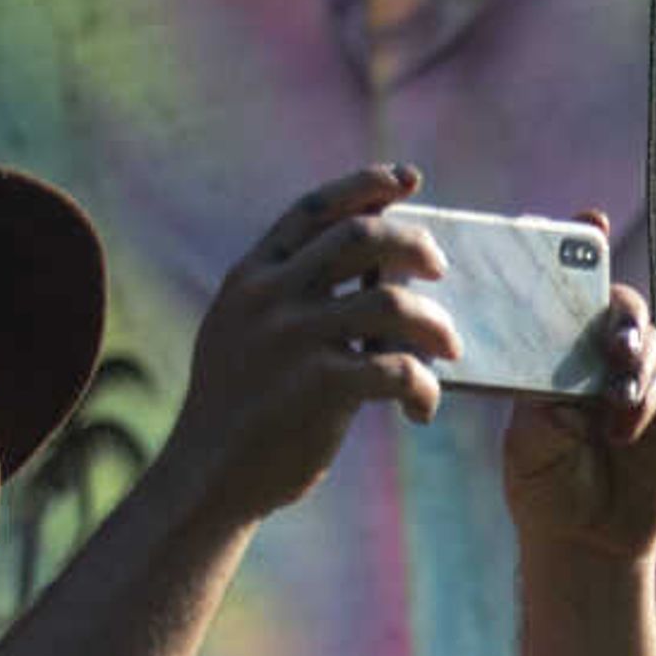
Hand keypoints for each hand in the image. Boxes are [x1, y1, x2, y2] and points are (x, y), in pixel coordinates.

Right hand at [154, 166, 465, 528]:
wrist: (206, 477)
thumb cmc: (239, 405)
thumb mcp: (242, 329)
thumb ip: (283, 290)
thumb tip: (360, 255)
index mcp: (251, 277)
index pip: (314, 207)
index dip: (365, 184)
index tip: (406, 178)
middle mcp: (268, 297)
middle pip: (360, 237)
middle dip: (413, 244)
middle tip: (440, 268)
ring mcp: (292, 340)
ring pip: (391, 303)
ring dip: (434, 324)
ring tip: (449, 348)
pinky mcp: (319, 387)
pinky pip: (397, 370)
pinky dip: (424, 387)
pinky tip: (421, 409)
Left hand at [504, 218, 655, 562]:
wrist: (583, 539)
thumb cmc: (543, 483)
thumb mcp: (528, 430)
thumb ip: (545, 385)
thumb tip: (567, 353)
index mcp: (553, 350)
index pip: (565, 290)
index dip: (579, 249)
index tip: (588, 220)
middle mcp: (595, 357)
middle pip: (616, 303)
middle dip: (616, 307)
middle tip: (609, 337)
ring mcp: (635, 379)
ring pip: (645, 337)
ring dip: (631, 355)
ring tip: (613, 389)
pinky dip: (641, 398)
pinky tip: (619, 429)